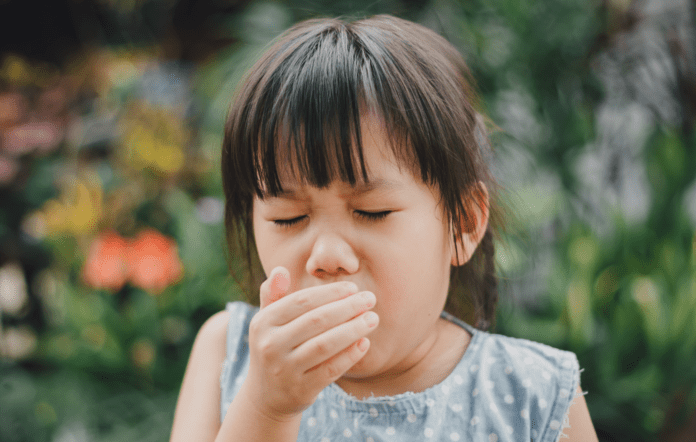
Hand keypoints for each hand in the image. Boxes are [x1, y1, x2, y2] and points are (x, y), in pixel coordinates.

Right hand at [239, 266, 377, 420]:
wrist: (266, 397)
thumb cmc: (274, 348)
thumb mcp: (266, 322)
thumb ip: (273, 295)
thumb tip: (280, 270)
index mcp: (262, 323)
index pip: (301, 301)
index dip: (330, 293)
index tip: (353, 288)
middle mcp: (270, 346)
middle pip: (316, 321)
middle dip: (347, 307)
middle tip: (370, 299)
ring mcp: (284, 370)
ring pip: (325, 345)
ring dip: (353, 329)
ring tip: (373, 319)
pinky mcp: (300, 390)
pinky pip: (330, 370)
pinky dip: (350, 355)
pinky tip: (365, 343)